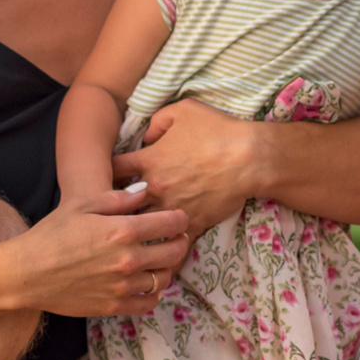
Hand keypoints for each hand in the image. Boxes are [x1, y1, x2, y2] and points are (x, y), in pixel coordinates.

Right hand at [15, 187, 191, 316]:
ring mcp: (123, 286)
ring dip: (167, 268)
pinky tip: (147, 284)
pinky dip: (154, 293)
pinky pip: (149, 302)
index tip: (178, 219)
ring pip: (164, 278)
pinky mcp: (114, 305)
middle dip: (180, 242)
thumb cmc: (51, 234)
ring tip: (159, 261)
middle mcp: (128, 260)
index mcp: (122, 230)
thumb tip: (146, 192)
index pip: (170, 224)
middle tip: (176, 239)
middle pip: (174, 252)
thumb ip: (118, 198)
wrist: (27, 273)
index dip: (180, 219)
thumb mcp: (82, 205)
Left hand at [110, 99, 255, 237]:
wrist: (250, 158)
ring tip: (132, 230)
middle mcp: (155, 188)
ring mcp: (173, 208)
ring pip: (143, 227)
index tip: (111, 177)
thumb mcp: (183, 110)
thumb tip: (145, 138)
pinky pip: (171, 241)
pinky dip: (164, 243)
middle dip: (115, 207)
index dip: (108, 173)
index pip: (114, 170)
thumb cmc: (218, 130)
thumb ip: (156, 122)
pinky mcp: (192, 223)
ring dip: (137, 227)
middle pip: (121, 204)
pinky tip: (159, 248)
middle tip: (112, 209)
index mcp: (149, 160)